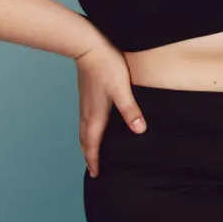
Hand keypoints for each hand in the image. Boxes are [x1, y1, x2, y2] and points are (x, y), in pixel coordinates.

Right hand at [75, 42, 144, 176]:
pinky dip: (87, 129)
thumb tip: (139, 131)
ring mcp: (84, 103)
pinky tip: (94, 124)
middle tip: (92, 168)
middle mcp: (87, 112)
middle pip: (85, 140)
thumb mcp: (123, 89)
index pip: (93, 144)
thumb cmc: (107, 67)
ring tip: (91, 150)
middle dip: (88, 155)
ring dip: (86, 143)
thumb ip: (130, 110)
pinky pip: (84, 118)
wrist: (88, 47)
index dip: (94, 160)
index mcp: (95, 115)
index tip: (95, 174)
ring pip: (83, 129)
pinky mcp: (86, 94)